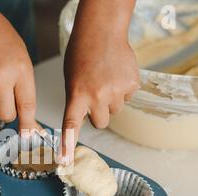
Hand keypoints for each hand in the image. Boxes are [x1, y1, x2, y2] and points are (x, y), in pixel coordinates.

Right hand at [0, 1, 36, 130]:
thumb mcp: (19, 56)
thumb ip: (23, 85)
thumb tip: (27, 116)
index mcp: (20, 69)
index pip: (27, 105)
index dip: (28, 124)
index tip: (28, 136)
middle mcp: (0, 78)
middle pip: (6, 115)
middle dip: (6, 112)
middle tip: (2, 96)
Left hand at [60, 0, 138, 162]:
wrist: (102, 32)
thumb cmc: (82, 54)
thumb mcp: (71, 79)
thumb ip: (77, 100)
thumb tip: (84, 118)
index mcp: (77, 95)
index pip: (71, 126)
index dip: (68, 145)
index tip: (65, 161)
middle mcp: (97, 96)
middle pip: (100, 123)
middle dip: (98, 113)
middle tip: (95, 94)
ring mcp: (116, 91)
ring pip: (115, 110)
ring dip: (111, 100)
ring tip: (105, 80)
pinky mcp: (132, 85)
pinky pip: (128, 97)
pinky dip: (123, 89)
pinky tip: (116, 74)